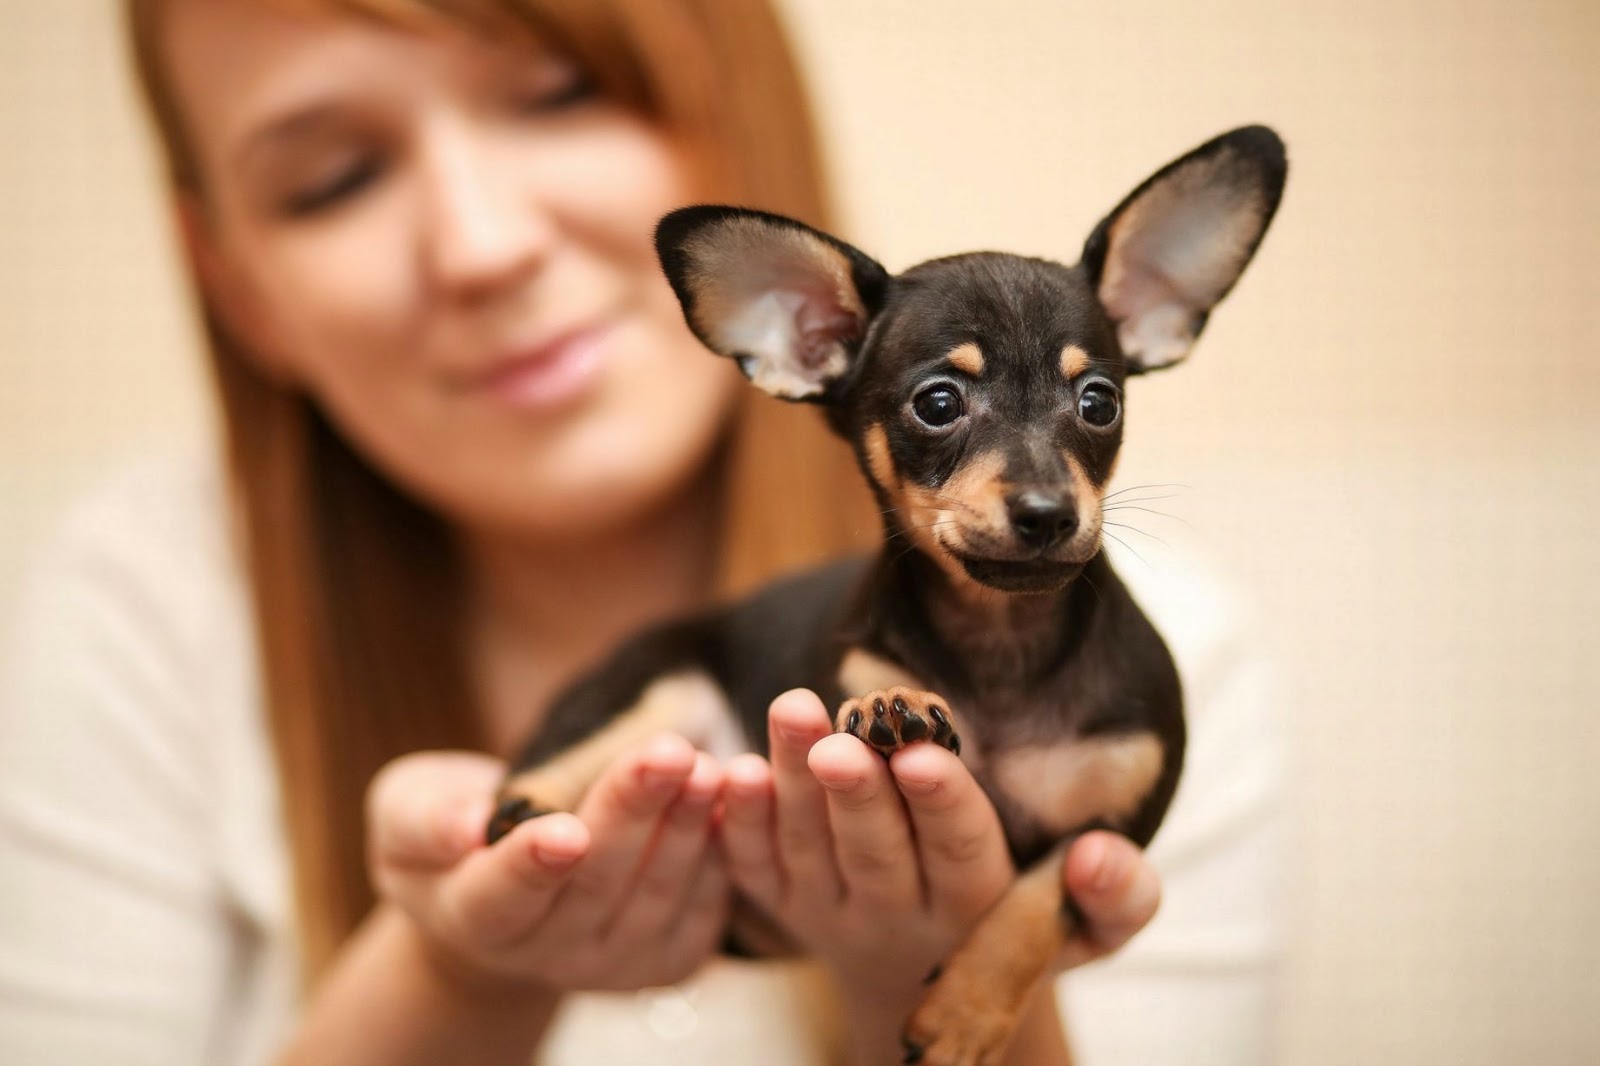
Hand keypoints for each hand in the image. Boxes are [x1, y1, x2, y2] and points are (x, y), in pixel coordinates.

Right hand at [367, 735, 729, 993]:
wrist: (507, 886)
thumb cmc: (447, 836)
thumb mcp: (406, 811)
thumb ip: (424, 818)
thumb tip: (463, 827)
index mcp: (475, 917)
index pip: (502, 897)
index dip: (532, 866)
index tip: (564, 830)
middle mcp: (546, 953)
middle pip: (595, 885)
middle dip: (635, 814)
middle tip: (669, 754)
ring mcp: (611, 963)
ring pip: (655, 897)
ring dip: (687, 830)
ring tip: (709, 767)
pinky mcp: (667, 958)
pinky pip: (701, 911)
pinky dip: (720, 855)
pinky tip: (735, 798)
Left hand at [718, 689, 1160, 1011]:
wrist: (929, 984)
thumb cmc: (1019, 922)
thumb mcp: (1085, 929)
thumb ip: (1118, 896)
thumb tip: (1102, 855)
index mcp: (976, 909)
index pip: (961, 854)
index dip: (943, 807)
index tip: (923, 757)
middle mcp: (898, 912)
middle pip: (874, 851)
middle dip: (856, 795)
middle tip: (837, 741)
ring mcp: (832, 910)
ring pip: (807, 848)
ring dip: (792, 784)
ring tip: (788, 712)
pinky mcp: (783, 904)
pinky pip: (754, 867)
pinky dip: (739, 822)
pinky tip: (728, 769)